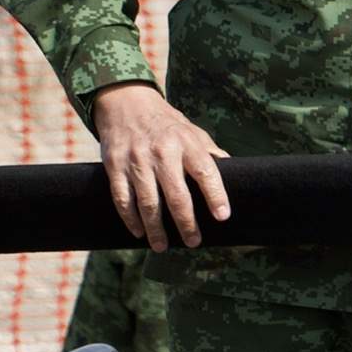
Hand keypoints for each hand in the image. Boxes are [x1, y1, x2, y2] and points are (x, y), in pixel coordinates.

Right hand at [91, 82, 231, 251]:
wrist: (127, 104)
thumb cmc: (167, 125)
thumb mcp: (193, 132)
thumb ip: (211, 154)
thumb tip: (237, 174)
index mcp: (187, 143)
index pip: (206, 171)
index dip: (216, 195)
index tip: (223, 217)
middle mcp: (163, 152)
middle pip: (177, 194)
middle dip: (186, 222)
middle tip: (193, 242)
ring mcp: (137, 160)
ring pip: (148, 202)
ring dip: (156, 229)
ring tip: (163, 246)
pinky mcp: (115, 166)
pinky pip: (122, 199)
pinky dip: (130, 219)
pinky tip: (139, 232)